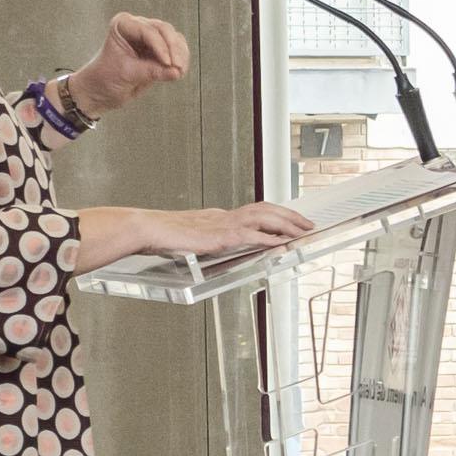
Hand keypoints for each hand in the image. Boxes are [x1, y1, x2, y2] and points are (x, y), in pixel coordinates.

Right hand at [73, 200, 309, 266]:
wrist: (146, 228)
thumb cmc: (161, 235)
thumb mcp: (189, 238)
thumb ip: (203, 241)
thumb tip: (207, 246)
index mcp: (218, 216)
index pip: (255, 211)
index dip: (276, 214)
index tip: (292, 220)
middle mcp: (224, 216)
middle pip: (266, 209)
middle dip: (291, 215)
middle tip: (309, 223)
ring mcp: (223, 224)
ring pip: (265, 218)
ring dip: (288, 224)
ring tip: (305, 230)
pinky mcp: (220, 236)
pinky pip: (252, 236)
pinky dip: (270, 239)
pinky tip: (283, 243)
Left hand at [77, 13, 188, 112]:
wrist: (100, 91)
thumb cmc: (105, 78)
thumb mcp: (127, 74)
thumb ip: (151, 71)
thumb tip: (176, 72)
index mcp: (123, 25)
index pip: (148, 31)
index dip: (160, 46)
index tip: (168, 64)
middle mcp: (138, 26)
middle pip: (164, 30)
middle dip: (173, 48)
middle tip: (178, 67)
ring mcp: (150, 38)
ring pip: (174, 38)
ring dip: (180, 54)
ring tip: (180, 72)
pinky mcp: (159, 51)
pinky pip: (177, 49)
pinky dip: (181, 59)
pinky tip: (179, 71)